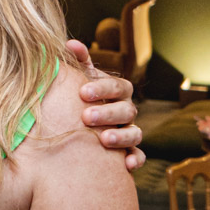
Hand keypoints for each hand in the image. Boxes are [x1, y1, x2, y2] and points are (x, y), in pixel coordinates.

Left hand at [65, 39, 144, 171]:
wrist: (78, 130)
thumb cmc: (79, 100)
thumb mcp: (79, 80)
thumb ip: (78, 63)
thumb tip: (70, 44)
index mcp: (117, 92)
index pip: (118, 86)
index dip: (103, 88)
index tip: (82, 92)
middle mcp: (126, 111)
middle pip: (127, 109)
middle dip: (107, 113)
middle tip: (86, 117)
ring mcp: (129, 131)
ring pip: (135, 133)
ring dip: (121, 136)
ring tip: (104, 140)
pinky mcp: (129, 152)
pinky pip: (139, 156)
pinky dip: (136, 160)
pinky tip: (127, 165)